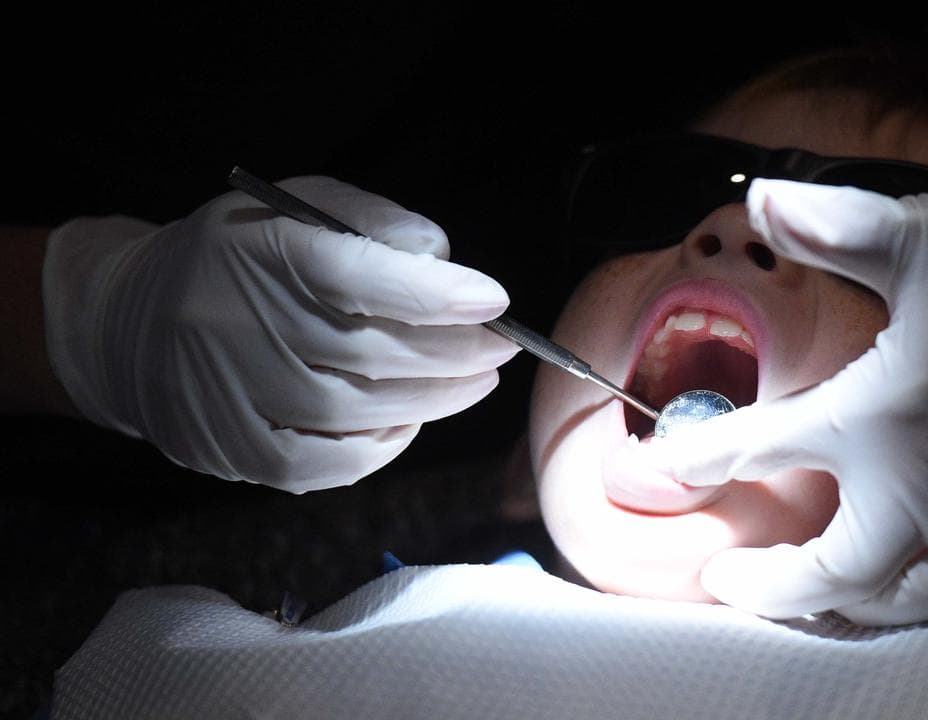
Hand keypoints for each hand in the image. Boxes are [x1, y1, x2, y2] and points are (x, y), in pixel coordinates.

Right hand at [43, 176, 517, 491]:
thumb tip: (443, 259)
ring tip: (475, 382)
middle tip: (502, 348)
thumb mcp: (297, 208)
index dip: (438, 294)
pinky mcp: (232, 448)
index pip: (361, 276)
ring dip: (433, 401)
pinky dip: (380, 447)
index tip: (494, 300)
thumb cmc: (241, 258)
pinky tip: (410, 421)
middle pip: (371, 353)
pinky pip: (324, 464)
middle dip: (454, 354)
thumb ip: (374, 222)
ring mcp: (230, 394)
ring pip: (356, 412)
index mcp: (260, 250)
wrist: (131, 322)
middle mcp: (238, 323)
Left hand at [640, 76, 927, 623]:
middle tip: (729, 579)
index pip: (767, 450)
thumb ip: (827, 227)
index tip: (668, 467)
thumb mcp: (913, 232)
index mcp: (885, 410)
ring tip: (810, 591)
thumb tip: (760, 199)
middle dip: (773, 586)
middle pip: (835, 571)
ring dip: (849, 603)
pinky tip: (907, 581)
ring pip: (907, 597)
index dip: (707, 461)